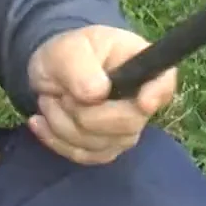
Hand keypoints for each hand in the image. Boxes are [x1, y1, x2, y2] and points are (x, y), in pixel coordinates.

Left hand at [26, 25, 177, 164]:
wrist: (51, 74)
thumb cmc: (67, 54)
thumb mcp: (67, 49)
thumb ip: (80, 67)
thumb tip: (97, 94)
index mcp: (142, 67)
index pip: (164, 84)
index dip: (157, 95)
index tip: (144, 102)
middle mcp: (142, 102)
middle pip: (127, 124)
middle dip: (83, 112)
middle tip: (62, 92)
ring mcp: (126, 130)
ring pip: (99, 143)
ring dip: (62, 123)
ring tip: (50, 99)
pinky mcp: (106, 149)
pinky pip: (83, 156)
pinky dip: (55, 140)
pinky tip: (41, 121)